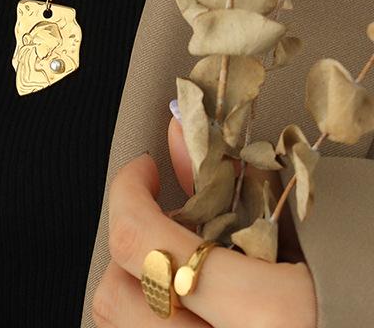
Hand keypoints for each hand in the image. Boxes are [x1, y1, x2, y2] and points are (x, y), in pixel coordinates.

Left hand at [91, 118, 316, 327]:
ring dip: (140, 293)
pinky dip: (163, 325)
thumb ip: (239, 183)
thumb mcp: (325, 231)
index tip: (142, 172)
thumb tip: (180, 134)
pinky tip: (195, 308)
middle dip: (126, 251)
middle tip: (159, 224)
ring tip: (178, 267)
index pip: (142, 246)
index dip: (126, 193)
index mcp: (273, 321)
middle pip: (118, 304)